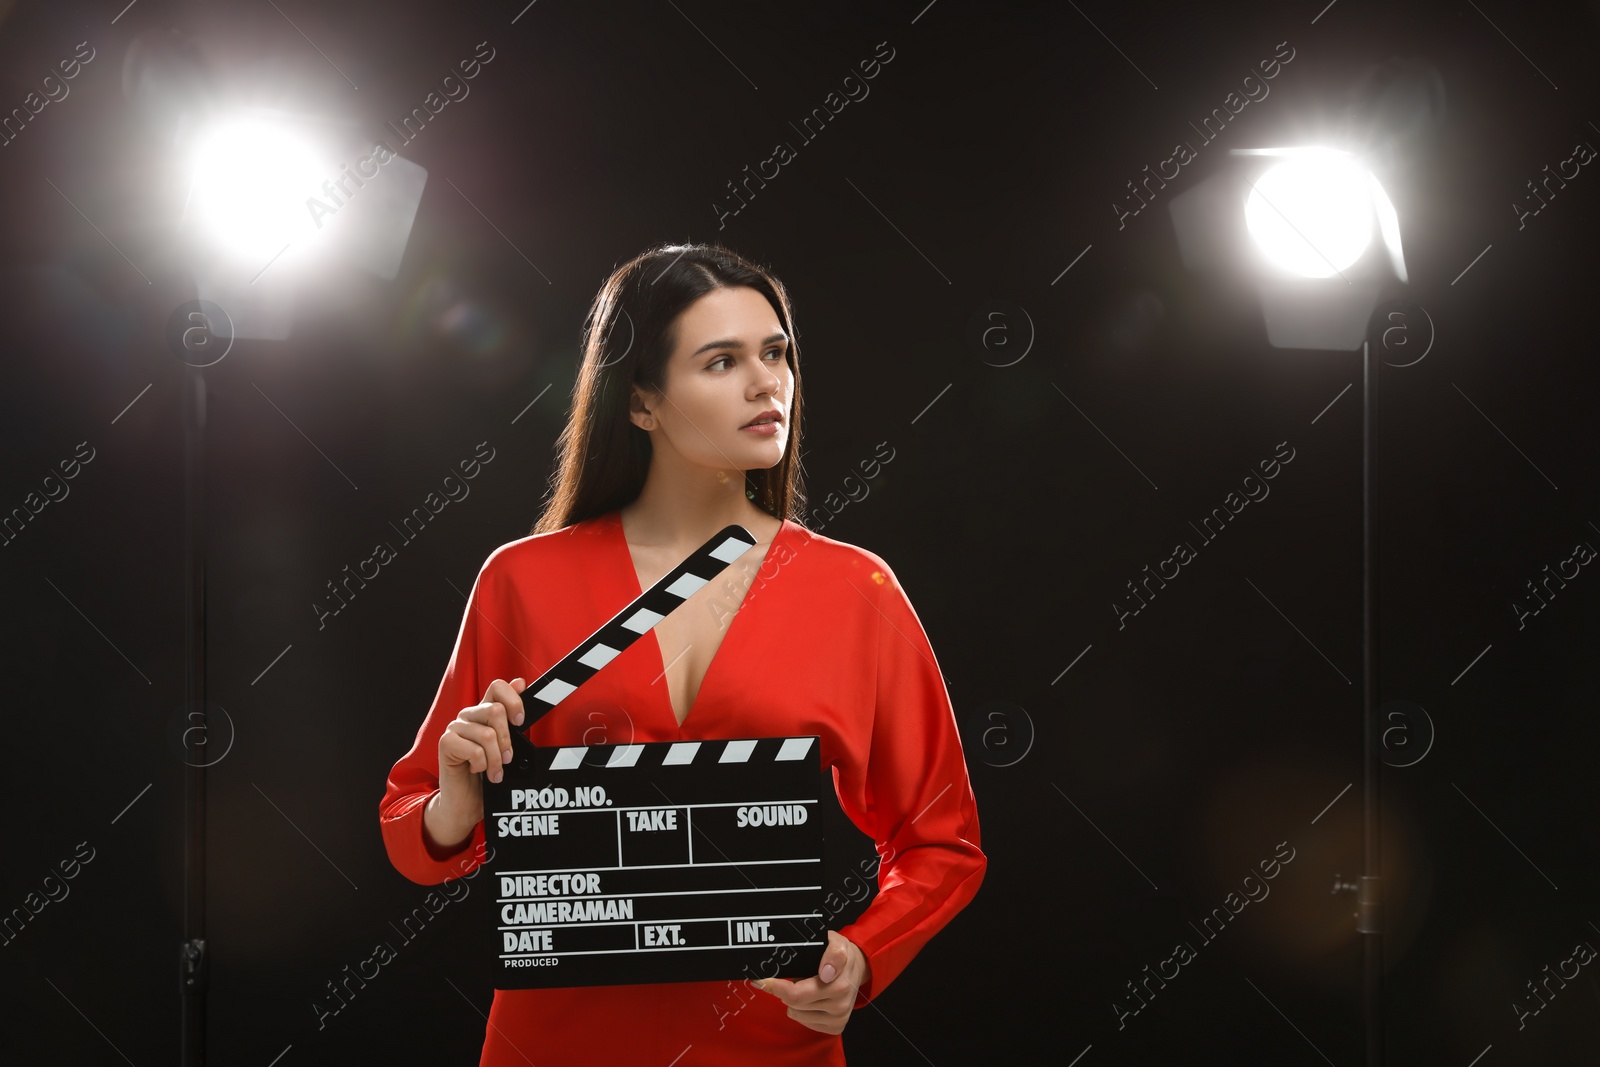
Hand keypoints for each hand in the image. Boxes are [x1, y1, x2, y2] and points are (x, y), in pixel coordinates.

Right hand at [425, 678, 527, 852]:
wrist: (466, 803)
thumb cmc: (486, 775)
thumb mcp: (506, 745)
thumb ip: (510, 717)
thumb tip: (520, 682)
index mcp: (483, 712)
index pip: (497, 687)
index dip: (513, 700)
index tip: (520, 722)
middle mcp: (468, 716)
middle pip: (495, 710)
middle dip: (507, 740)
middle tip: (507, 759)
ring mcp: (455, 728)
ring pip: (487, 734)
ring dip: (495, 759)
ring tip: (494, 771)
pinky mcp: (446, 743)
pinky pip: (474, 750)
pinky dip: (482, 765)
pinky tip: (477, 771)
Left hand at [751, 930, 870, 1034]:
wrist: (857, 969)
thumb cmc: (840, 954)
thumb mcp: (835, 942)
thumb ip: (832, 953)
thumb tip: (826, 973)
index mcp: (839, 979)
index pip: (798, 991)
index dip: (777, 987)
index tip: (761, 981)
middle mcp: (840, 999)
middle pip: (793, 1001)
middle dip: (782, 989)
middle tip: (781, 978)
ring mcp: (839, 1015)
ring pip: (796, 1013)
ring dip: (793, 1000)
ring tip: (804, 986)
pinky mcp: (836, 1027)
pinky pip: (804, 1022)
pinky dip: (801, 1010)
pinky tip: (810, 999)